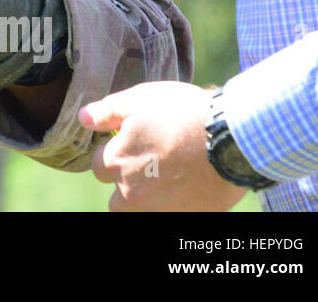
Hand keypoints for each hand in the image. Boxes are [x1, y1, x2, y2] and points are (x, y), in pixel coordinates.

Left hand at [80, 82, 247, 211]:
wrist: (235, 140)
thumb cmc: (185, 114)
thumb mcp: (140, 100)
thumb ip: (107, 112)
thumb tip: (83, 119)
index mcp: (115, 163)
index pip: (99, 166)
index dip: (114, 153)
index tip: (132, 144)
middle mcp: (131, 193)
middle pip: (117, 196)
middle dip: (127, 182)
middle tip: (151, 163)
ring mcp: (159, 210)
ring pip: (139, 210)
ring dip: (146, 199)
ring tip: (166, 179)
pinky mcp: (186, 217)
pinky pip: (169, 214)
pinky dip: (173, 204)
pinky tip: (186, 187)